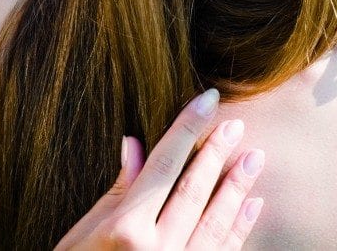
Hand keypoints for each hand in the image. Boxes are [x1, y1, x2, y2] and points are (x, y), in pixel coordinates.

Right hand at [54, 89, 264, 249]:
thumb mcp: (82, 236)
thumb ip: (116, 192)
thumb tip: (134, 145)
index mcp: (127, 230)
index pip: (163, 165)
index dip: (187, 129)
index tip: (207, 100)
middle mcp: (157, 250)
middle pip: (194, 190)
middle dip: (216, 154)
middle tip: (235, 125)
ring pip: (215, 222)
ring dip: (237, 188)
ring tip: (255, 158)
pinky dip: (239, 229)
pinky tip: (251, 205)